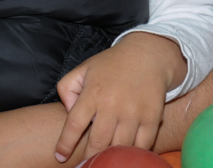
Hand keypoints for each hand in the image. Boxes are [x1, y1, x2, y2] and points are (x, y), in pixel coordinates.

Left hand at [54, 33, 183, 161]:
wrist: (147, 56)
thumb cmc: (111, 65)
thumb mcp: (83, 69)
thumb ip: (67, 89)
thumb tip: (69, 111)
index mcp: (93, 93)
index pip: (74, 125)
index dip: (65, 144)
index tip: (60, 156)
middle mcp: (112, 104)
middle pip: (98, 142)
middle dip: (89, 157)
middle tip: (86, 163)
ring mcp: (134, 112)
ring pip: (120, 147)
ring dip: (111, 156)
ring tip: (105, 159)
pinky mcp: (152, 118)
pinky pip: (142, 145)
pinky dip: (133, 153)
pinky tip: (126, 154)